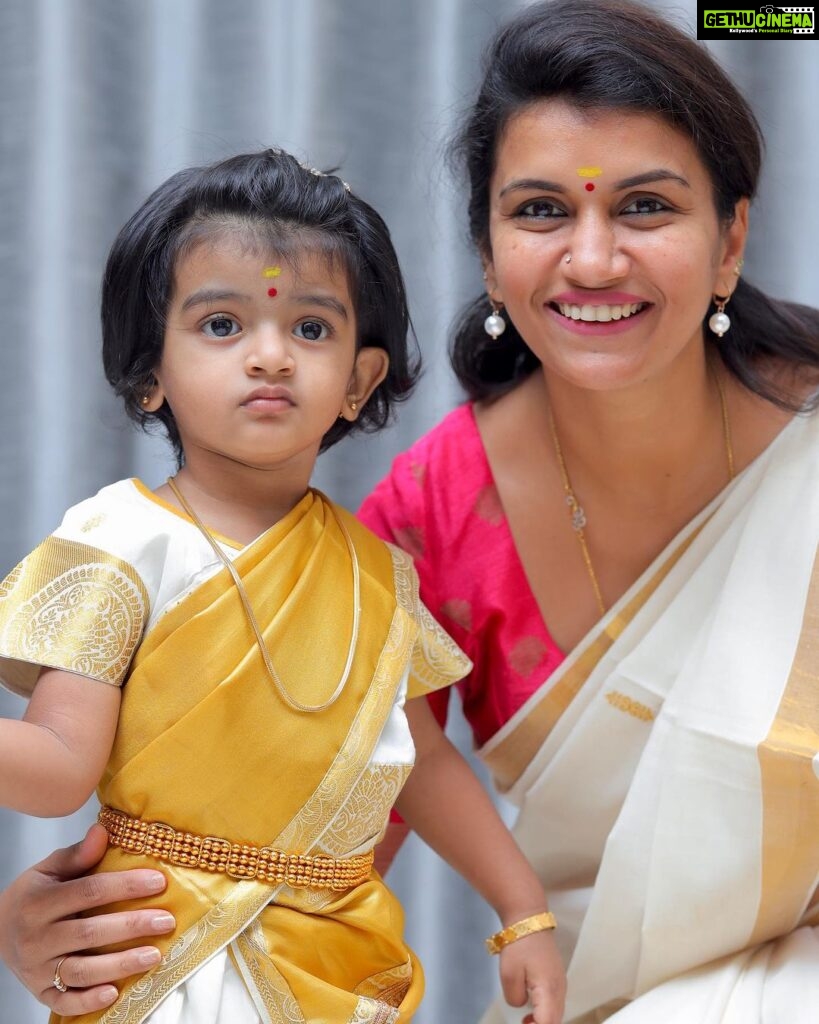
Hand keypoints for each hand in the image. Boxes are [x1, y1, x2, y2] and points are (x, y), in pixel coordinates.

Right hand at [0, 825, 174, 1016]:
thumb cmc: (32, 896)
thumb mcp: (47, 870)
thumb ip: (76, 855)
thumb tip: (102, 831)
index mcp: (39, 902)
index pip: (89, 891)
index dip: (125, 886)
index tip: (159, 882)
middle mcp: (36, 938)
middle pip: (89, 932)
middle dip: (131, 926)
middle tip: (166, 921)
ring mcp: (37, 969)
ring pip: (81, 970)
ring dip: (120, 965)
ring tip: (155, 955)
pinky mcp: (40, 992)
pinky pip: (65, 1002)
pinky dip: (89, 1000)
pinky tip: (115, 992)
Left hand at [499, 929, 565, 1023]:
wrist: (529, 920)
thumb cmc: (519, 945)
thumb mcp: (509, 974)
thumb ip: (515, 999)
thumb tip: (523, 1008)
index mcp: (550, 989)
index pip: (548, 1023)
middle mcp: (560, 990)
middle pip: (555, 1021)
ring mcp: (561, 985)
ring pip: (556, 1014)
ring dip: (543, 1022)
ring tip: (525, 1022)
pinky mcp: (557, 980)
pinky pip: (555, 1005)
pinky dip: (545, 1014)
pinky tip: (531, 1014)